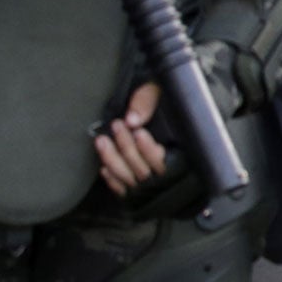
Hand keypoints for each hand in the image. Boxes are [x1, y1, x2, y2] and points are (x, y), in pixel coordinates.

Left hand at [96, 82, 166, 197]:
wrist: (162, 105)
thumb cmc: (163, 99)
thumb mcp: (158, 91)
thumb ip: (147, 101)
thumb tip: (132, 120)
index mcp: (179, 151)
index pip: (164, 161)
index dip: (148, 149)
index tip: (138, 132)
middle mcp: (165, 171)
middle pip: (143, 170)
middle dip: (126, 148)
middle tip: (116, 126)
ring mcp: (150, 181)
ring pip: (130, 179)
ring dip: (112, 160)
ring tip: (102, 141)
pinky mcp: (137, 186)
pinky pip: (124, 190)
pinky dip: (113, 181)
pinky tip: (105, 167)